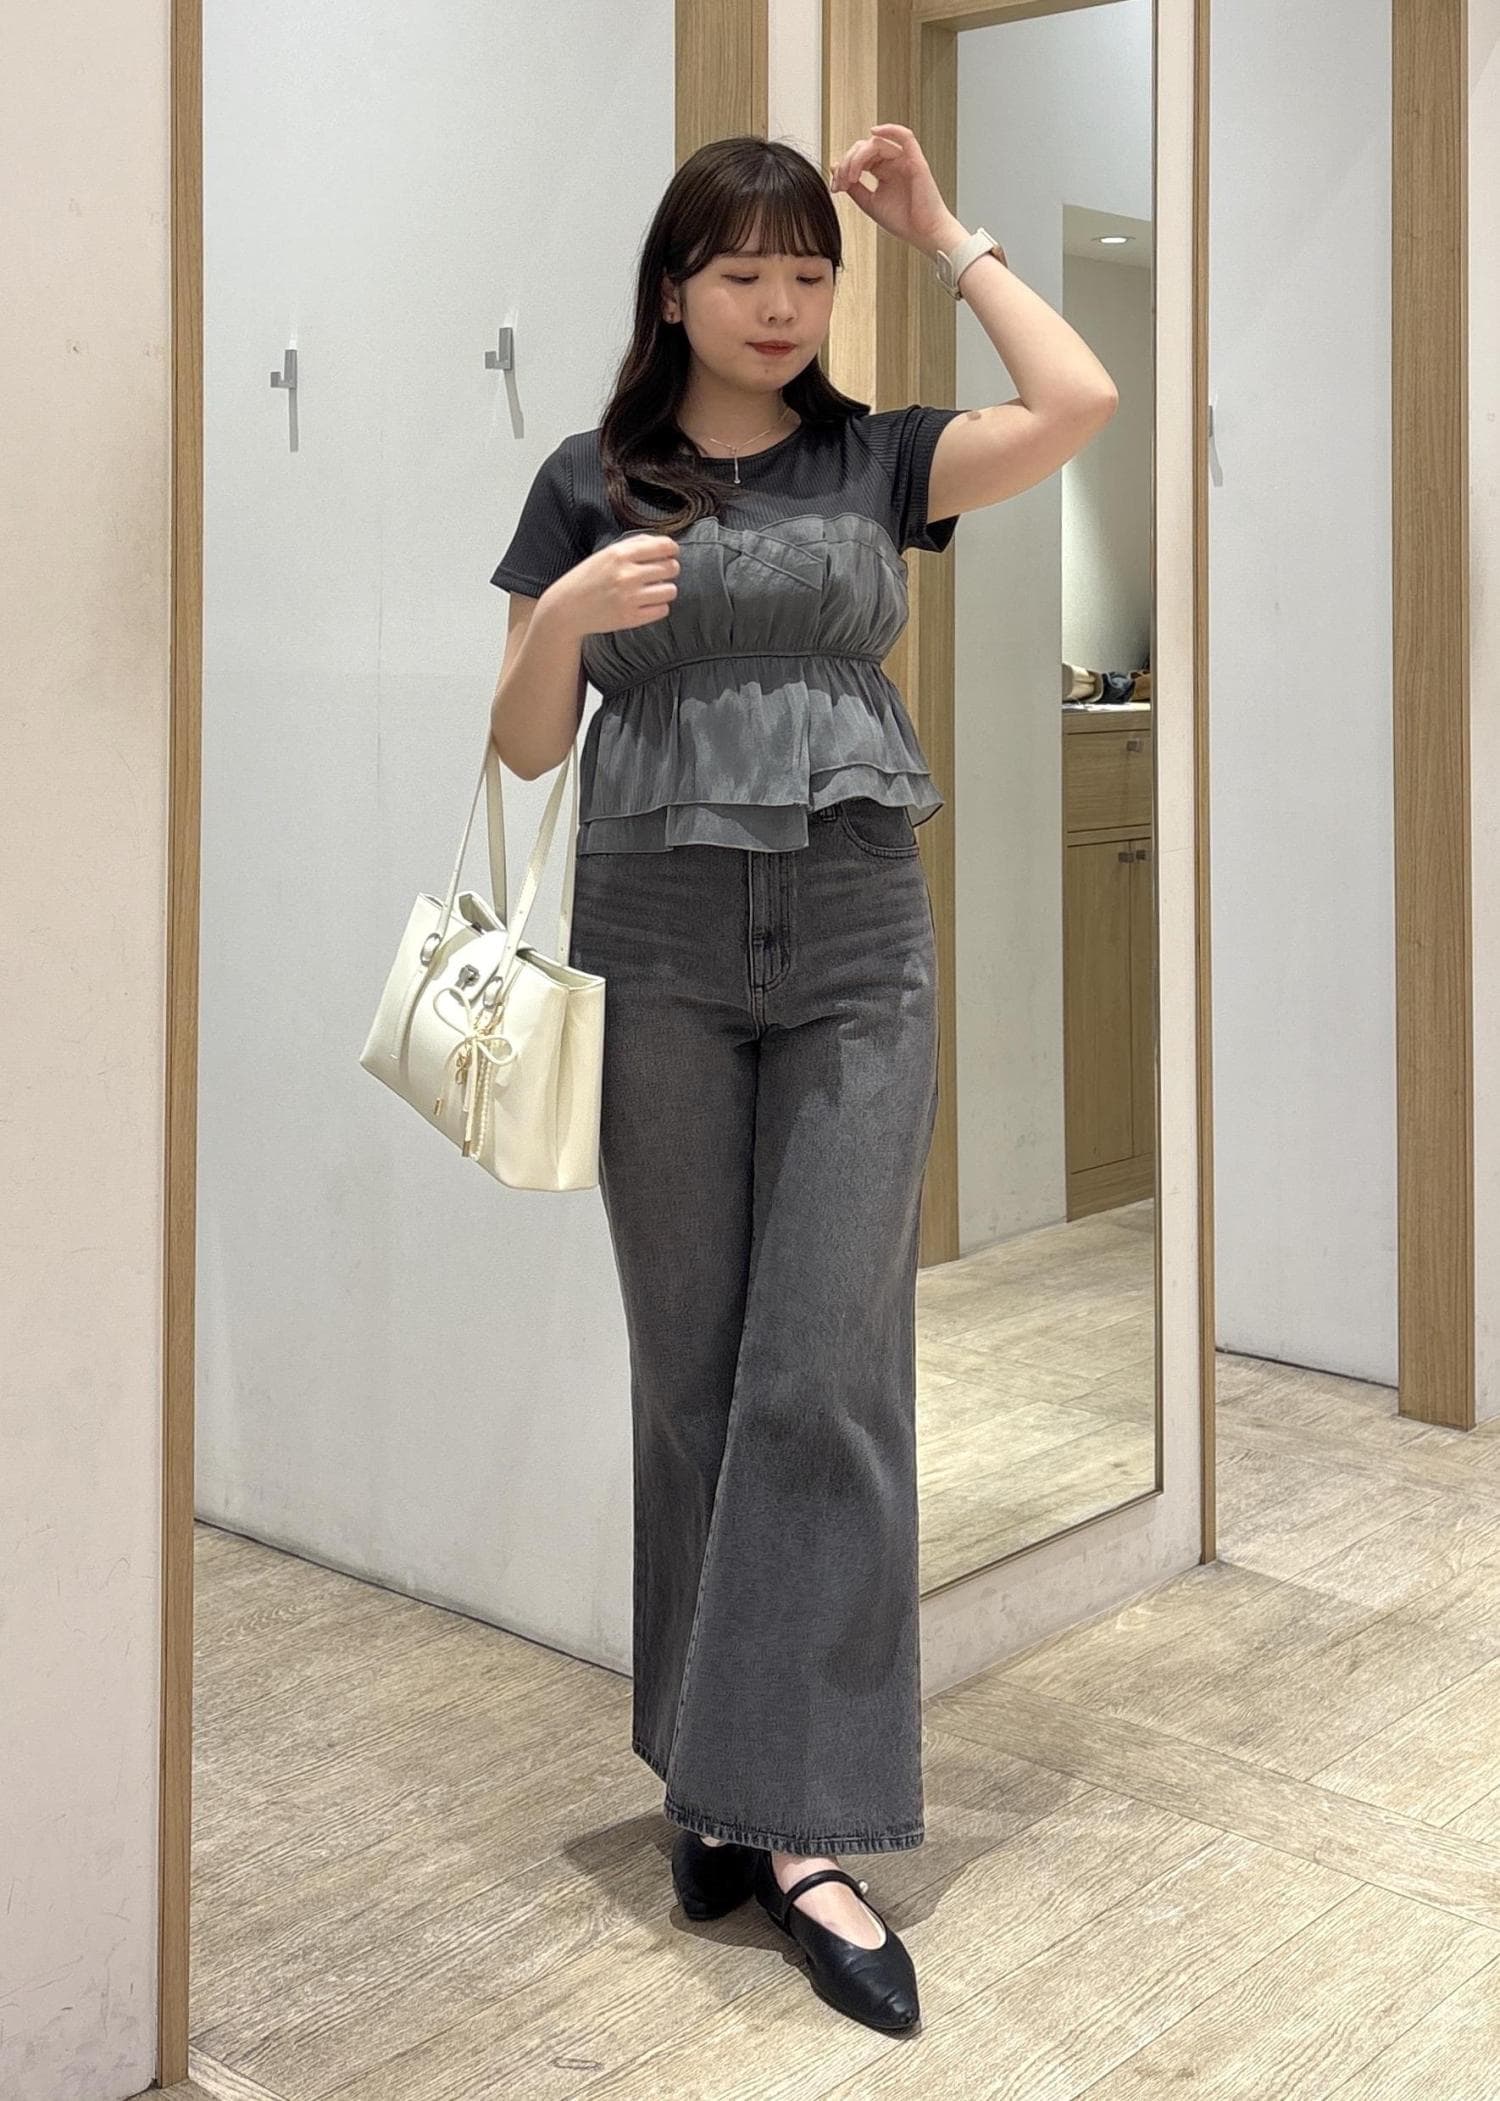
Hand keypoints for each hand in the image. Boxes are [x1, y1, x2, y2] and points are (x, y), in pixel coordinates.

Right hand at [546, 533, 678, 636]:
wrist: (567, 609)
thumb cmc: (587, 579)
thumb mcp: (605, 554)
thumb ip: (634, 545)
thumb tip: (664, 543)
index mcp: (620, 554)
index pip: (663, 546)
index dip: (672, 549)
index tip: (672, 553)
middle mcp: (627, 575)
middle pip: (671, 568)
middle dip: (670, 569)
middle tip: (660, 573)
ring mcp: (629, 598)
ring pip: (670, 590)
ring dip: (665, 589)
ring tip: (653, 590)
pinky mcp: (631, 618)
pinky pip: (662, 610)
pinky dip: (658, 606)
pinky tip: (647, 603)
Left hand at [828, 124, 962, 255]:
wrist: (924, 234)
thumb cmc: (903, 221)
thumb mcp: (870, 203)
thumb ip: (853, 187)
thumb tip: (835, 168)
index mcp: (882, 172)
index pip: (859, 158)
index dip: (843, 168)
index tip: (835, 187)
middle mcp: (893, 163)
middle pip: (864, 148)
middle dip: (847, 162)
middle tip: (840, 182)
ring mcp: (904, 160)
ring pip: (877, 143)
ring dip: (859, 156)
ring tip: (852, 176)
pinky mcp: (916, 161)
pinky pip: (905, 136)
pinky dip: (890, 130)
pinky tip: (875, 132)